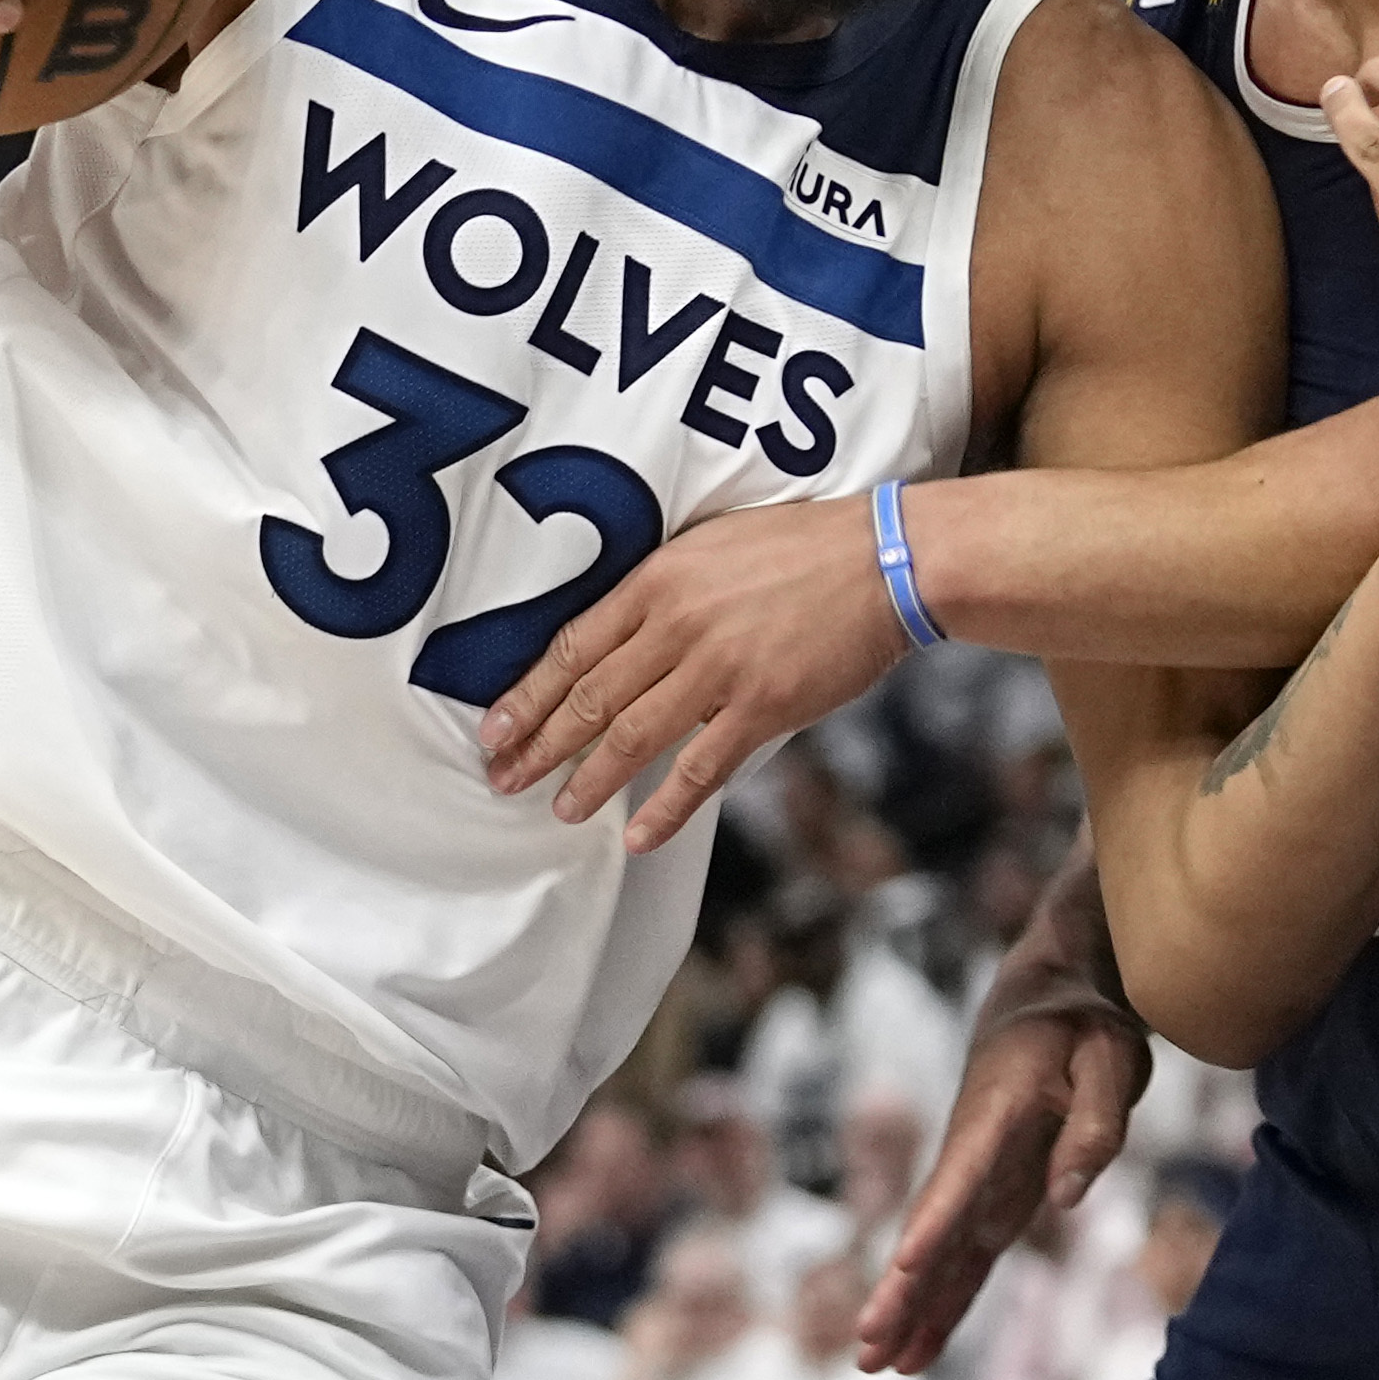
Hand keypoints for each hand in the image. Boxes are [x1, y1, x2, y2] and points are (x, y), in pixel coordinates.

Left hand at [480, 499, 909, 841]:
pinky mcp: (762, 707)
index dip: (527, 695)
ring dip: (589, 779)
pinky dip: (664, 808)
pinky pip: (699, 769)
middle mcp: (677, 626)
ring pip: (632, 736)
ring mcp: (719, 670)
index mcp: (658, 581)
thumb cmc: (802, 546)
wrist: (883, 561)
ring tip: (560, 809)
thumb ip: (661, 588)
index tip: (495, 728)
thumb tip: (618, 632)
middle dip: (539, 744)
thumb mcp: (711, 544)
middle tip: (505, 778)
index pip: (572, 647)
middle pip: (589, 698)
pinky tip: (637, 835)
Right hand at [856, 954, 1149, 1377]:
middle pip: (930, 1232)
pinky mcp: (992, 1199)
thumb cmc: (1083, 1022)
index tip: (904, 1267)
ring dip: (909, 1310)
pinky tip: (918, 1348)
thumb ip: (1094, 1124)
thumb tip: (1066, 1198)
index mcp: (993, 1117)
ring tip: (875, 1366)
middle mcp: (971, 1156)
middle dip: (900, 1292)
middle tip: (868, 1344)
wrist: (1052, 995)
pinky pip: (963, 1260)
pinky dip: (941, 1303)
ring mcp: (977, 1182)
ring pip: (939, 1256)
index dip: (932, 1225)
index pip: (958, 1179)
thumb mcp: (1108, 1058)